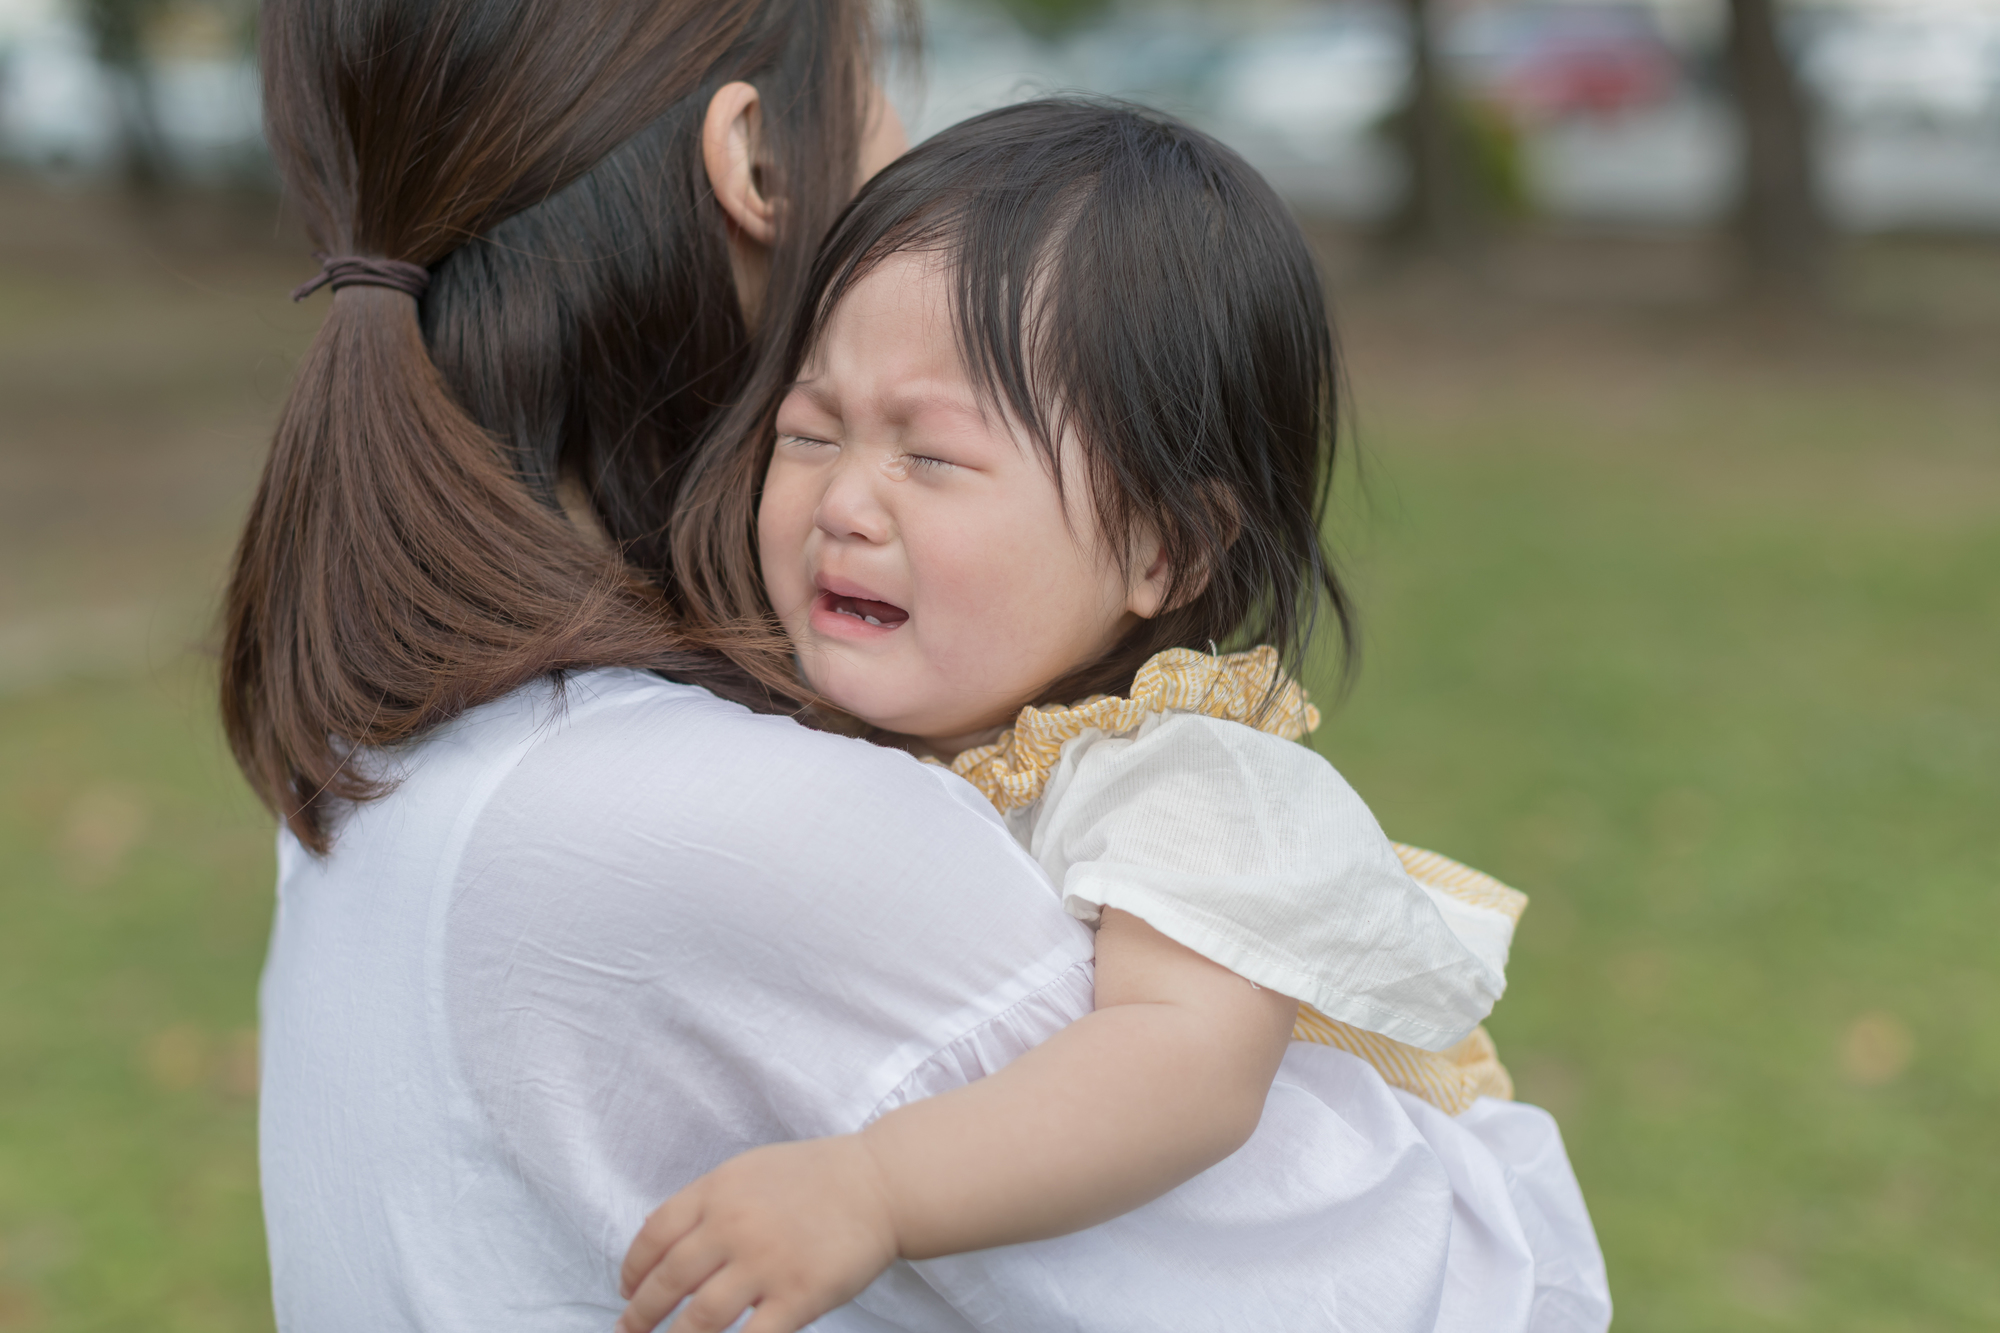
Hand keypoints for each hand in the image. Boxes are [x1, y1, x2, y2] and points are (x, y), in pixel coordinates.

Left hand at [617, 1135, 900, 1332]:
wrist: (881, 1184)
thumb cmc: (818, 1176)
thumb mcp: (750, 1169)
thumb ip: (706, 1202)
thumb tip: (658, 1239)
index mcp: (718, 1191)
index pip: (654, 1235)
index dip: (632, 1270)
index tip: (626, 1291)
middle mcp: (734, 1226)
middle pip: (668, 1281)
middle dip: (639, 1316)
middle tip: (629, 1331)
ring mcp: (766, 1263)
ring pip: (699, 1318)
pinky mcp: (798, 1295)